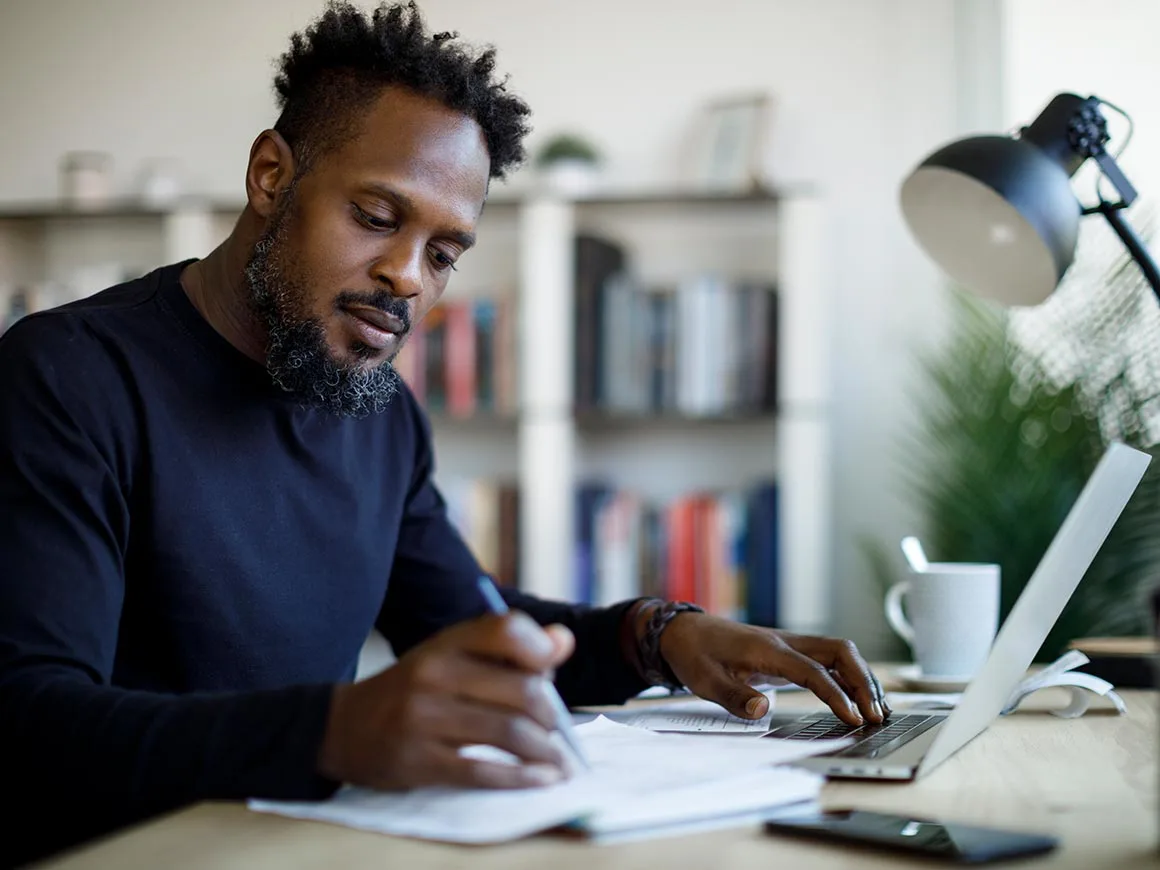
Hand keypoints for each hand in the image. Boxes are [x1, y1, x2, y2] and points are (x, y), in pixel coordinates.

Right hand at [317, 612, 574, 789]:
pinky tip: (540, 779)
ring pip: (509, 732)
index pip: (505, 630)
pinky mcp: (418, 761)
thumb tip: (563, 642)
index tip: (552, 671)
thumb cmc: (415, 690)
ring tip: (557, 762)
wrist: (344, 727)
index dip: (540, 649)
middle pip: (521, 690)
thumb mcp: (451, 657)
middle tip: (557, 731)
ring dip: (545, 751)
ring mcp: (424, 718)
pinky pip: (483, 772)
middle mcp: (435, 674)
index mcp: (447, 643)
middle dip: (551, 716)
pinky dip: (521, 778)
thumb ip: (508, 651)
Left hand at [657, 612, 888, 725]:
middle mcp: (785, 642)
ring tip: (879, 710)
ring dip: (862, 677)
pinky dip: (849, 675)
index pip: (812, 670)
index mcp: (766, 649)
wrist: (683, 631)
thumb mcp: (704, 680)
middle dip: (863, 682)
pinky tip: (859, 697)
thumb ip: (734, 696)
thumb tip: (763, 710)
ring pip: (839, 652)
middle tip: (877, 716)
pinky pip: (829, 659)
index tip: (854, 718)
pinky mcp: (789, 652)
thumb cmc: (694, 654)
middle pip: (839, 652)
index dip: (836, 694)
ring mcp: (790, 644)